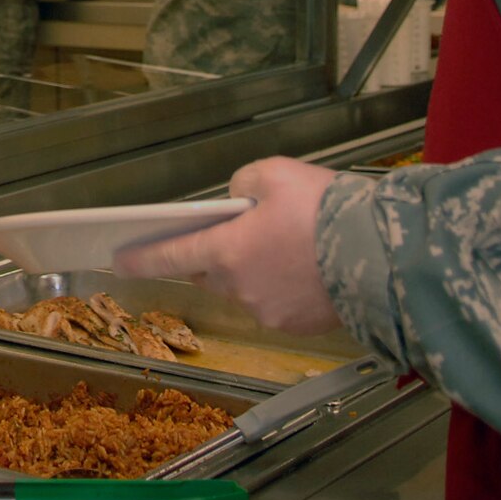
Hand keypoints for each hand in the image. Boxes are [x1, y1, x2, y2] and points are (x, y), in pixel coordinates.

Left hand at [114, 157, 342, 333]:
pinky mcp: (298, 325)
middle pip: (212, 273)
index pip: (171, 255)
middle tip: (240, 234)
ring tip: (286, 247)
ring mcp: (269, 312)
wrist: (380, 253)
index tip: (120, 261)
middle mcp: (241, 287)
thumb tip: (238, 201)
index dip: (142, 258)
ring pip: (246, 290)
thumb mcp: (276, 174)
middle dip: (216, 255)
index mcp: (227, 250)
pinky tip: (306, 268)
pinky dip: (283, 289)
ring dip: (255, 271)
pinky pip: (277, 305)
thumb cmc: (326, 211)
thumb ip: (244, 185)